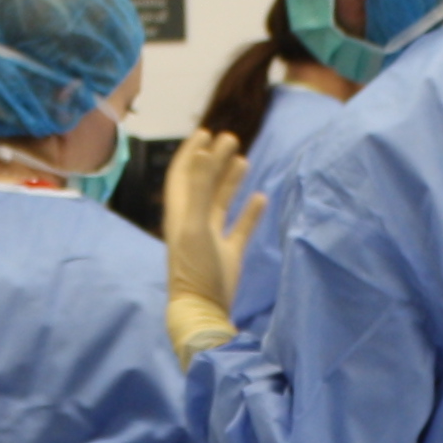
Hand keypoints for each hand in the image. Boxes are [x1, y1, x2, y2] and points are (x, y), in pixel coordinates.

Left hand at [162, 132, 263, 350]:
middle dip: (214, 160)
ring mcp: (211, 238)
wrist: (204, 310)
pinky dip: (250, 211)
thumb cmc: (195, 269)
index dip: (192, 153)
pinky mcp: (228, 254)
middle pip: (203, 183)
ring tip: (243, 160)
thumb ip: (197, 188)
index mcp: (180, 214)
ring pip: (220, 202)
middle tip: (230, 139)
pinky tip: (262, 198)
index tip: (205, 132)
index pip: (182, 175)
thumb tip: (202, 153)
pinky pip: (239, 227)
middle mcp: (193, 222)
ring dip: (230, 181)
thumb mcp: (194, 225)